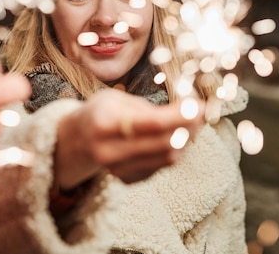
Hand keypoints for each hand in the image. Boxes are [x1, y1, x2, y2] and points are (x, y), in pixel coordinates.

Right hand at [55, 88, 204, 188]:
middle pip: (165, 144)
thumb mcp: (115, 98)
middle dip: (190, 127)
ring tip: (191, 124)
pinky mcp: (126, 179)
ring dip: (186, 140)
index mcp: (104, 124)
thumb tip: (186, 112)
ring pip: (167, 159)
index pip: (154, 124)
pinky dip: (174, 151)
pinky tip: (174, 137)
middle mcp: (109, 151)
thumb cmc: (100, 112)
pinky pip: (161, 167)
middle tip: (202, 113)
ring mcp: (117, 170)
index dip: (182, 116)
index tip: (202, 106)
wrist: (76, 140)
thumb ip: (147, 108)